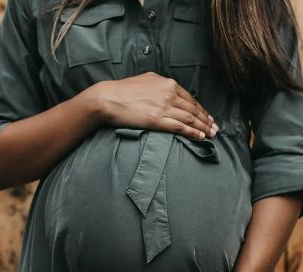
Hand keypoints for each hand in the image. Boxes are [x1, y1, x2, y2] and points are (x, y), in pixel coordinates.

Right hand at [94, 71, 217, 138]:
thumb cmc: (124, 90)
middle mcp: (169, 93)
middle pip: (193, 109)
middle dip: (206, 120)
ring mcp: (164, 106)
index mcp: (167, 83)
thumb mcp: (146, 80)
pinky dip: (192, 132)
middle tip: (216, 128)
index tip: (208, 117)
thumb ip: (160, 85)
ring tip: (212, 134)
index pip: (190, 98)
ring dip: (203, 127)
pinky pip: (180, 127)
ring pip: (189, 118)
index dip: (201, 109)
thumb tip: (169, 89)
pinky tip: (200, 137)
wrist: (108, 98)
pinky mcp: (157, 119)